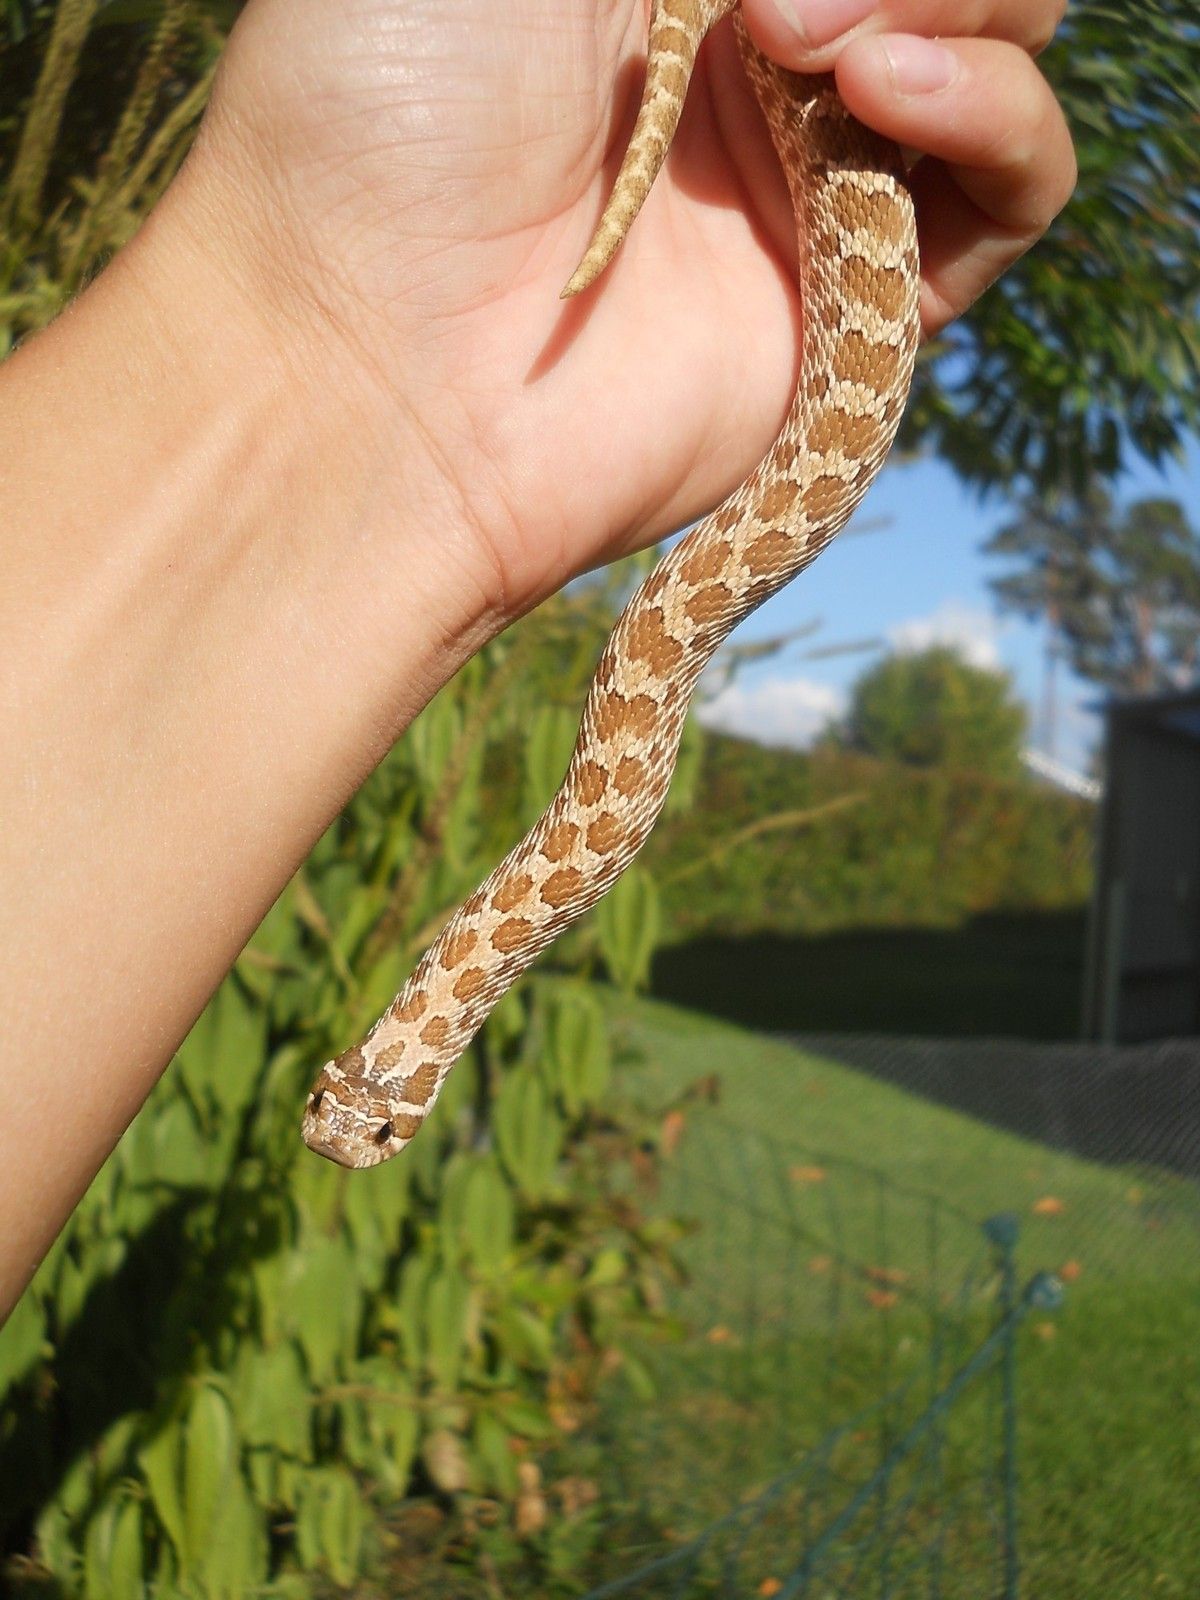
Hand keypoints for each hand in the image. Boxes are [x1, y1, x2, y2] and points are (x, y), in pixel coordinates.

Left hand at [185, 0, 1073, 630]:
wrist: (374, 363)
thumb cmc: (385, 107)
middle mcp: (758, 62)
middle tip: (766, 1)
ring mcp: (817, 183)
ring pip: (1003, 47)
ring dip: (961, 8)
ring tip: (814, 43)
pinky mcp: (863, 308)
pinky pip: (1010, 195)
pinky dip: (997, 119)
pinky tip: (893, 94)